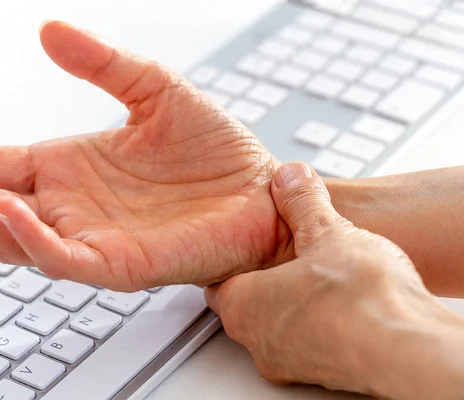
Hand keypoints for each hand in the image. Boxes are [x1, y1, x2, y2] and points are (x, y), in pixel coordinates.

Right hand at [0, 21, 286, 290]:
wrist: (262, 191)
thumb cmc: (215, 152)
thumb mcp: (155, 90)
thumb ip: (103, 64)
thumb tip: (49, 31)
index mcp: (69, 170)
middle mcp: (70, 207)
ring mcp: (90, 238)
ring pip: (8, 237)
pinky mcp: (119, 263)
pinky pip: (60, 259)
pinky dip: (27, 237)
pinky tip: (7, 205)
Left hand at [206, 162, 463, 398]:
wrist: (407, 347)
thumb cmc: (359, 297)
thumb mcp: (326, 231)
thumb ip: (302, 203)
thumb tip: (289, 178)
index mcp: (243, 303)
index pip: (218, 284)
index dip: (235, 263)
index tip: (249, 250)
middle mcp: (258, 340)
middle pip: (247, 307)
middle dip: (266, 283)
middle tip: (289, 262)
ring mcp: (289, 363)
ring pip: (279, 329)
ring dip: (295, 306)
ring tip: (324, 282)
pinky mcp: (322, 376)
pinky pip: (310, 345)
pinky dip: (320, 327)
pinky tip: (346, 307)